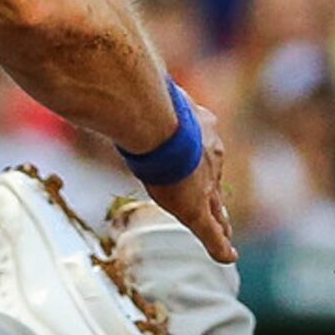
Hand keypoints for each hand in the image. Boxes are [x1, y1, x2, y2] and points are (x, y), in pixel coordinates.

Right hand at [143, 99, 234, 265]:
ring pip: (216, 207)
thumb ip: (131, 99)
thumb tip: (106, 77)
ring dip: (220, 221)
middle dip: (215, 195)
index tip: (205, 173)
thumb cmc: (144, 105)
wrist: (154, 120)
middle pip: (213, 181)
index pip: (203, 154)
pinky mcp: (195, 206)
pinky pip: (211, 231)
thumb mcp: (141, 97)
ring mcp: (204, 181)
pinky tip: (228, 257)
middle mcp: (209, 155)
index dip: (203, 166)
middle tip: (220, 210)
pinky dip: (219, 246)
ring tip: (226, 236)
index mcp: (201, 131)